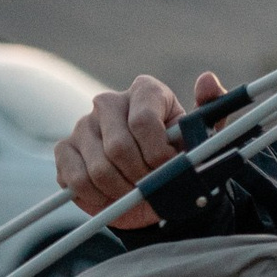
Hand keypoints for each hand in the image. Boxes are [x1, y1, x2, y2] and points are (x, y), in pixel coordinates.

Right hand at [56, 71, 223, 228]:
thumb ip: (211, 108)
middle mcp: (109, 102)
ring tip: (136, 191)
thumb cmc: (180, 157)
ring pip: (99, 169)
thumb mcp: (204, 137)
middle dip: (140, 176)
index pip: (144, 121)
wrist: (155, 187)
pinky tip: (113, 195)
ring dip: (122, 190)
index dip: (158, 153)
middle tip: (153, 183)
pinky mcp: (65, 150)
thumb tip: (207, 79)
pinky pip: (76, 180)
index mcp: (145, 91)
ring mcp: (83, 125)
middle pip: (119, 147)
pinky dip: (98, 197)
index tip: (169, 166)